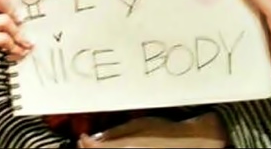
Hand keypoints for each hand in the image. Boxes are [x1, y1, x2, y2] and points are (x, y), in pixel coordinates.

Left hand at [78, 114, 226, 147]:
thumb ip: (115, 133)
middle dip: (89, 148)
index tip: (83, 137)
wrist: (188, 142)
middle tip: (85, 142)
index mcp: (126, 147)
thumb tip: (96, 137)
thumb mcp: (138, 125)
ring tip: (95, 144)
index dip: (85, 143)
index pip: (95, 148)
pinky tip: (110, 148)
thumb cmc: (165, 130)